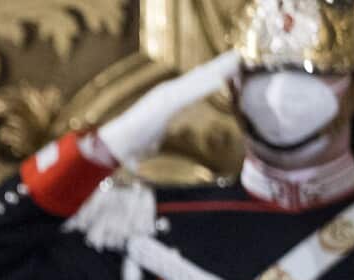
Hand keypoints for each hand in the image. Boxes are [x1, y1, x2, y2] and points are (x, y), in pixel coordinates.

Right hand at [97, 49, 240, 166]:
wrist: (115, 146)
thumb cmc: (129, 145)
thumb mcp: (146, 141)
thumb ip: (152, 140)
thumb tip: (149, 149)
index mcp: (164, 102)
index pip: (191, 87)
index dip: (208, 78)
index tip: (226, 69)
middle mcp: (165, 94)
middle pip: (197, 78)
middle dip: (217, 67)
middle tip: (238, 57)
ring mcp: (165, 97)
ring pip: (196, 82)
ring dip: (216, 70)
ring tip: (236, 61)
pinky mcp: (165, 104)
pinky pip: (189, 93)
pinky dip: (205, 86)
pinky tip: (220, 80)